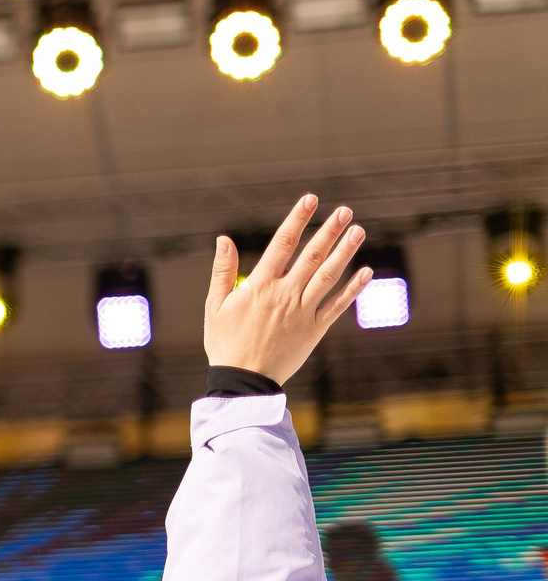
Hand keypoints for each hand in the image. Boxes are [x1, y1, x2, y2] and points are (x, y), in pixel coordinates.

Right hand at [204, 194, 370, 384]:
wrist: (243, 380)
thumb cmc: (225, 342)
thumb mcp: (215, 305)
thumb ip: (222, 271)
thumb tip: (223, 239)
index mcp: (260, 286)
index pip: (282, 244)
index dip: (297, 220)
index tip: (310, 200)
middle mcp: (285, 294)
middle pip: (312, 256)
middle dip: (329, 231)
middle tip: (345, 211)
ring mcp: (303, 312)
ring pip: (328, 276)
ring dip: (345, 252)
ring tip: (358, 231)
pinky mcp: (315, 329)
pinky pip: (337, 306)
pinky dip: (352, 288)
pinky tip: (366, 271)